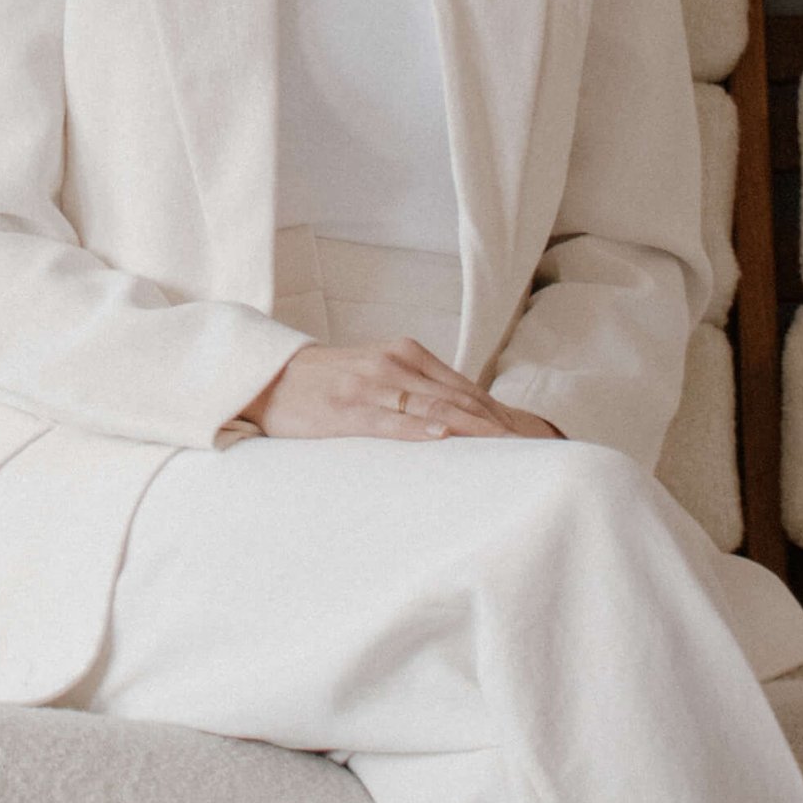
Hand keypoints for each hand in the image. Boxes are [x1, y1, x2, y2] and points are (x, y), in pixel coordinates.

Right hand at [241, 340, 563, 442]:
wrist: (267, 377)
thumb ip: (414, 391)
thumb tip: (457, 420)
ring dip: (473, 428)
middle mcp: (395, 363)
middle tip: (535, 447)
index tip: (533, 435)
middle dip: (498, 424)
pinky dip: (421, 430)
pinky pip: (392, 421)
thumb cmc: (326, 383)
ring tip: (507, 449)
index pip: (465, 388)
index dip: (501, 412)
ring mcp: (373, 385)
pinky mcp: (349, 409)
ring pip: (434, 408)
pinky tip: (444, 439)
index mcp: (405, 354)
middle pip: (459, 398)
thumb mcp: (376, 376)